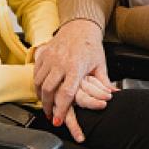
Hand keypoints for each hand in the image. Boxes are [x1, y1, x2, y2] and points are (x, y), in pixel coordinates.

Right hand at [33, 19, 110, 139]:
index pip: (66, 93)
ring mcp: (50, 58)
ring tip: (45, 105)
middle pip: (49, 90)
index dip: (61, 110)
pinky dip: (36, 84)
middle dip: (48, 107)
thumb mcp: (100, 64)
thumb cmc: (90, 46)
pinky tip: (41, 91)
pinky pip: (35, 73)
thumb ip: (104, 83)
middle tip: (50, 117)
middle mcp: (60, 63)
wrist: (79, 26)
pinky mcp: (43, 54)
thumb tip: (113, 95)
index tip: (58, 121)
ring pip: (39, 82)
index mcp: (75, 67)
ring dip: (41, 97)